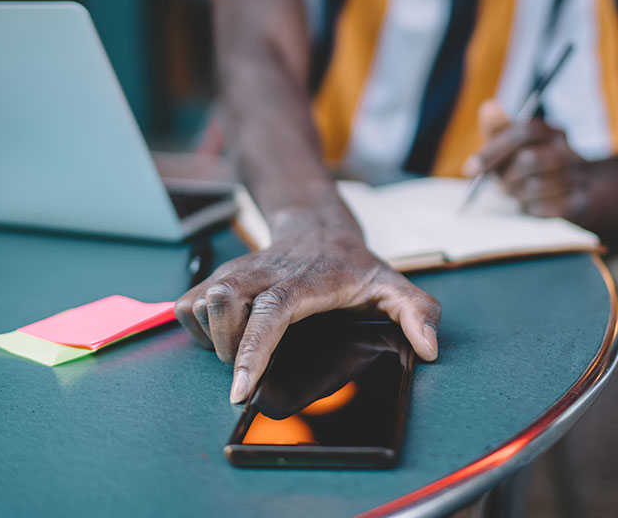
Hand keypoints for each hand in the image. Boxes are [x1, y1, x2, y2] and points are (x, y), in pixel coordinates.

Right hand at [174, 226, 440, 403]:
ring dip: (215, 339)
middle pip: (222, 304)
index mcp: (304, 281)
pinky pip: (188, 307)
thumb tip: (430, 349)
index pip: (271, 312)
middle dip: (229, 348)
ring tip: (244, 353)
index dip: (253, 351)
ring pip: (200, 304)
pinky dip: (199, 329)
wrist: (316, 226)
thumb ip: (418, 313)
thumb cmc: (351, 265)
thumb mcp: (392, 285)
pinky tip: (228, 338)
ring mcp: (235, 273)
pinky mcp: (216, 279)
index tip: (241, 391)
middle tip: (251, 372)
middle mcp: (262, 273)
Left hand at [464, 101, 586, 218]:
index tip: (472, 168)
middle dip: (505, 174)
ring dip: (515, 192)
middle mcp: (569, 152)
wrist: (585, 191)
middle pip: (530, 159)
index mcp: (553, 134)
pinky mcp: (578, 203)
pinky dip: (528, 208)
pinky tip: (528, 204)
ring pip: (535, 185)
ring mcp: (578, 178)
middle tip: (495, 183)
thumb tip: (488, 108)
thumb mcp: (518, 146)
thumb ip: (500, 129)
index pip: (524, 131)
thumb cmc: (539, 167)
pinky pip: (542, 207)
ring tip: (512, 193)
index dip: (494, 149)